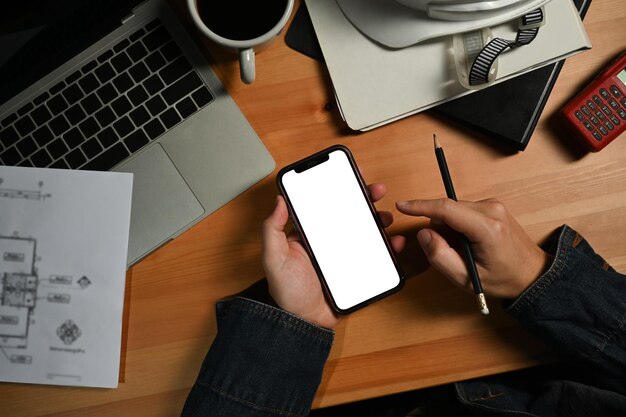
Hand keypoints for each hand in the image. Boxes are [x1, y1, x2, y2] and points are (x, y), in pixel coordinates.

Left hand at [262, 183, 404, 328]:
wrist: (303, 323)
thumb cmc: (285, 292)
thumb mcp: (273, 258)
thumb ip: (272, 229)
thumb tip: (279, 199)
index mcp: (309, 234)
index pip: (325, 205)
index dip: (338, 188)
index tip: (351, 174)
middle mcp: (328, 241)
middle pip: (349, 213)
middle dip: (364, 198)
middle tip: (376, 190)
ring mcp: (344, 256)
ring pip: (365, 231)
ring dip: (378, 219)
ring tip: (386, 216)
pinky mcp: (357, 271)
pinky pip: (376, 257)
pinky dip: (388, 248)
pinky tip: (393, 242)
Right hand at [396, 198, 552, 298]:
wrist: (533, 274)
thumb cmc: (504, 279)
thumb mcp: (466, 278)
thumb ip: (440, 256)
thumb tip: (424, 233)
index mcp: (487, 228)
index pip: (446, 209)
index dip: (420, 206)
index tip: (402, 205)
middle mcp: (492, 210)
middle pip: (447, 209)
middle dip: (439, 228)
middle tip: (450, 252)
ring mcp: (493, 206)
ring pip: (453, 210)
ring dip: (449, 228)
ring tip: (464, 249)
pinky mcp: (492, 206)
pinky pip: (462, 211)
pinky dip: (458, 225)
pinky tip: (469, 242)